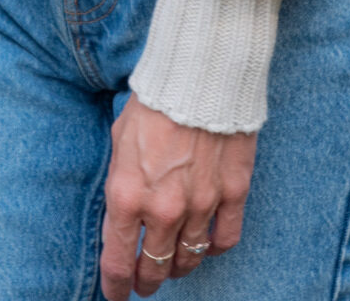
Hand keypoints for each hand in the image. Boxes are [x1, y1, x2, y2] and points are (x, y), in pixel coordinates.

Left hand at [100, 94, 256, 295]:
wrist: (199, 71)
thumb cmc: (154, 101)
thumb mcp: (119, 142)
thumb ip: (121, 186)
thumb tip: (122, 219)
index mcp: (127, 194)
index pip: (118, 262)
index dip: (116, 287)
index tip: (117, 294)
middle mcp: (163, 208)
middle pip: (155, 268)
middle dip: (146, 281)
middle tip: (145, 283)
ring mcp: (200, 204)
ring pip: (190, 259)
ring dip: (179, 267)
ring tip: (174, 263)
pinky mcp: (232, 193)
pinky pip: (225, 240)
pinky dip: (214, 247)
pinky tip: (207, 242)